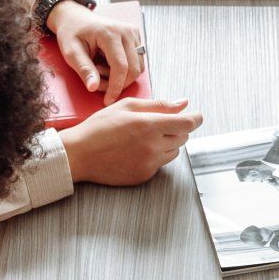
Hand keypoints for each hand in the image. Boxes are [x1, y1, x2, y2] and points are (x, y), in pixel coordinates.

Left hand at [47, 1, 145, 102]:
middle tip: (98, 83)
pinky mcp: (136, 37)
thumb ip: (84, 69)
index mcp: (110, 33)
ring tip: (101, 71)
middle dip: (118, 83)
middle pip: (133, 69)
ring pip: (138, 67)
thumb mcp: (71, 52)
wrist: (76, 18)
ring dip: (122, 78)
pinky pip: (138, 62)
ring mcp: (133, 33)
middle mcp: (126, 31)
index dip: (115, 87)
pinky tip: (109, 65)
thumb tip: (93, 87)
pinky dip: (126, 70)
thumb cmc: (72, 34)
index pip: (121, 66)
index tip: (107, 100)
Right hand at [61, 97, 203, 184]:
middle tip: (159, 124)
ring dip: (167, 143)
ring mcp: (149, 163)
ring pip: (173, 152)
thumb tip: (183, 104)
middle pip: (182, 137)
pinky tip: (136, 150)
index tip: (198, 116)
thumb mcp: (128, 106)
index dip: (196, 119)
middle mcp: (153, 146)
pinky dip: (155, 156)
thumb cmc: (100, 126)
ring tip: (145, 137)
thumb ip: (159, 105)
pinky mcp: (144, 176)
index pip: (186, 123)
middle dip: (177, 128)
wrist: (80, 154)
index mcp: (150, 125)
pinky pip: (160, 164)